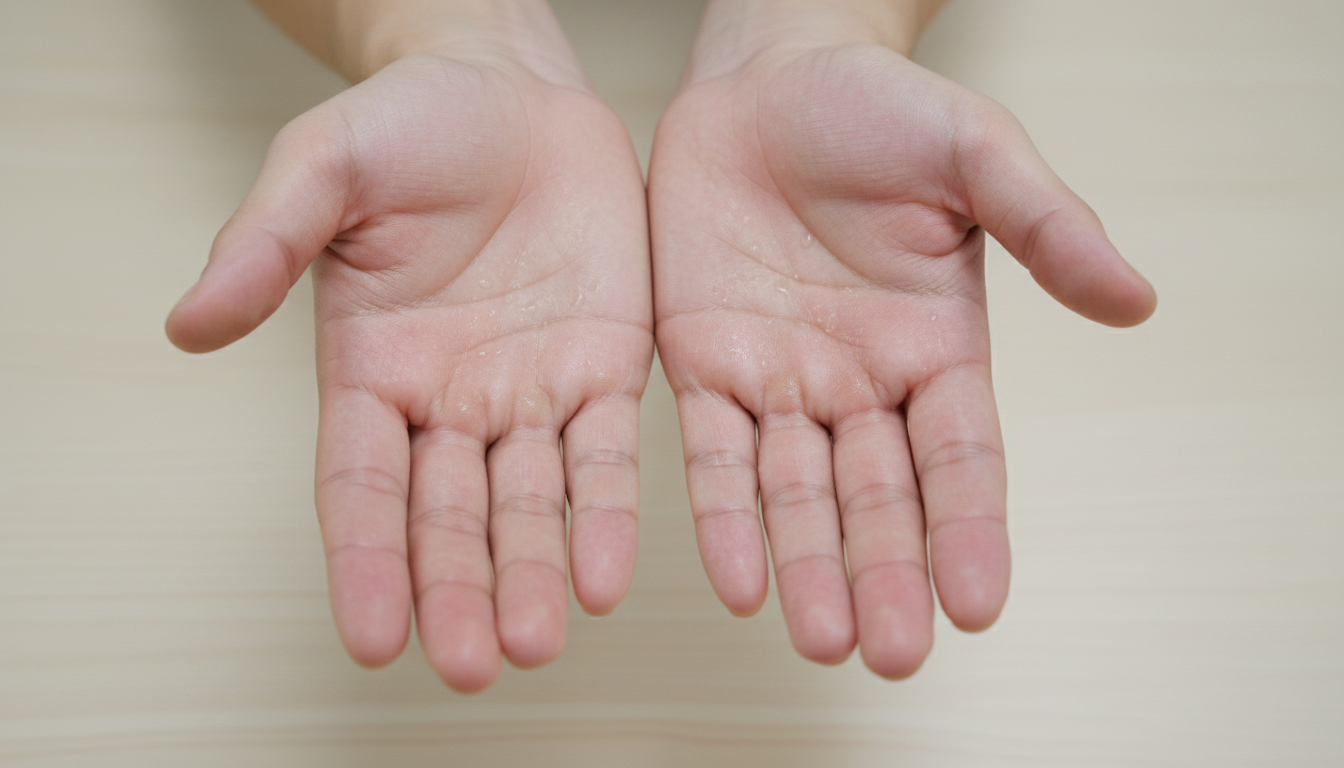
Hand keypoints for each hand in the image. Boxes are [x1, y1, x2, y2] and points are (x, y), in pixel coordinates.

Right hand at [167, 54, 651, 690]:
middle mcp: (448, 401)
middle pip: (448, 517)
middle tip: (477, 664)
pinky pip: (605, 452)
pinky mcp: (603, 365)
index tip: (372, 640)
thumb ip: (264, 242)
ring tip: (541, 640)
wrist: (514, 90)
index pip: (361, 487)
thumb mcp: (323, 166)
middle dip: (459, 591)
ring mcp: (528, 391)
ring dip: (535, 573)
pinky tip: (608, 572)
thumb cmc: (409, 124)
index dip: (366, 562)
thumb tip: (187, 325)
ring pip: (529, 503)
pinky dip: (608, 511)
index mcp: (370, 371)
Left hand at [649, 42, 1154, 677]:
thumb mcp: (973, 150)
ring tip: (819, 638)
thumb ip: (1046, 221)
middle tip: (891, 652)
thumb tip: (1134, 300)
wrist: (764, 78)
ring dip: (808, 566)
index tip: (980, 603)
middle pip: (880, 498)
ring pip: (798, 494)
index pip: (962, 458)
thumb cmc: (874, 107)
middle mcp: (863, 381)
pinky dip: (725, 513)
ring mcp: (783, 379)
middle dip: (885, 573)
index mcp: (937, 346)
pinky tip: (738, 577)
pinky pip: (715, 451)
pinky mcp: (706, 362)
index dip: (971, 530)